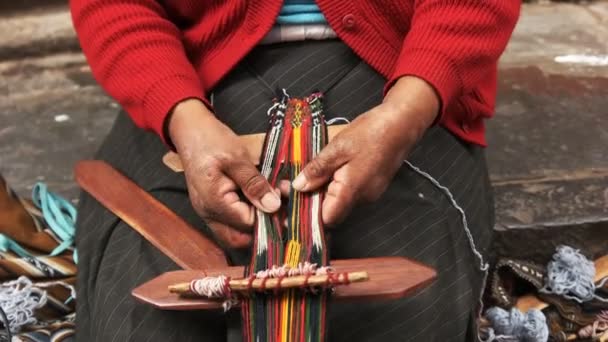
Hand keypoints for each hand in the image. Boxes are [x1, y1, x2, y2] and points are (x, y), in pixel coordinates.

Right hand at [168, 99, 281, 247]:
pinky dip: (246, 217)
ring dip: (255, 225)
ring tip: (273, 205)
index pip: (248, 224)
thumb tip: (273, 206)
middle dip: (263, 228)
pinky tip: (260, 203)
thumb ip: (254, 184)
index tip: (286, 201)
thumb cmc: (210, 140)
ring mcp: (208, 212)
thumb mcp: (237, 158)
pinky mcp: (211, 208)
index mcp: (214, 202)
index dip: (270, 215)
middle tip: (282, 210)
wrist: (189, 130)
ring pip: (235, 234)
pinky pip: (230, 223)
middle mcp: (208, 213)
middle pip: (239, 238)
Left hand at [292, 76, 439, 225]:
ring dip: (325, 190)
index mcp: (352, 191)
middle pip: (332, 211)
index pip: (326, 219)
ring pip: (341, 201)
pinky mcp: (374, 186)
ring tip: (312, 171)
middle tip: (295, 181)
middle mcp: (363, 198)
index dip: (308, 213)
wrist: (402, 124)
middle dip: (313, 199)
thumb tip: (299, 186)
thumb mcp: (337, 147)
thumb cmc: (372, 133)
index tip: (293, 198)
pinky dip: (338, 184)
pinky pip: (351, 192)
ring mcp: (370, 193)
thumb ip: (317, 169)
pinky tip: (331, 168)